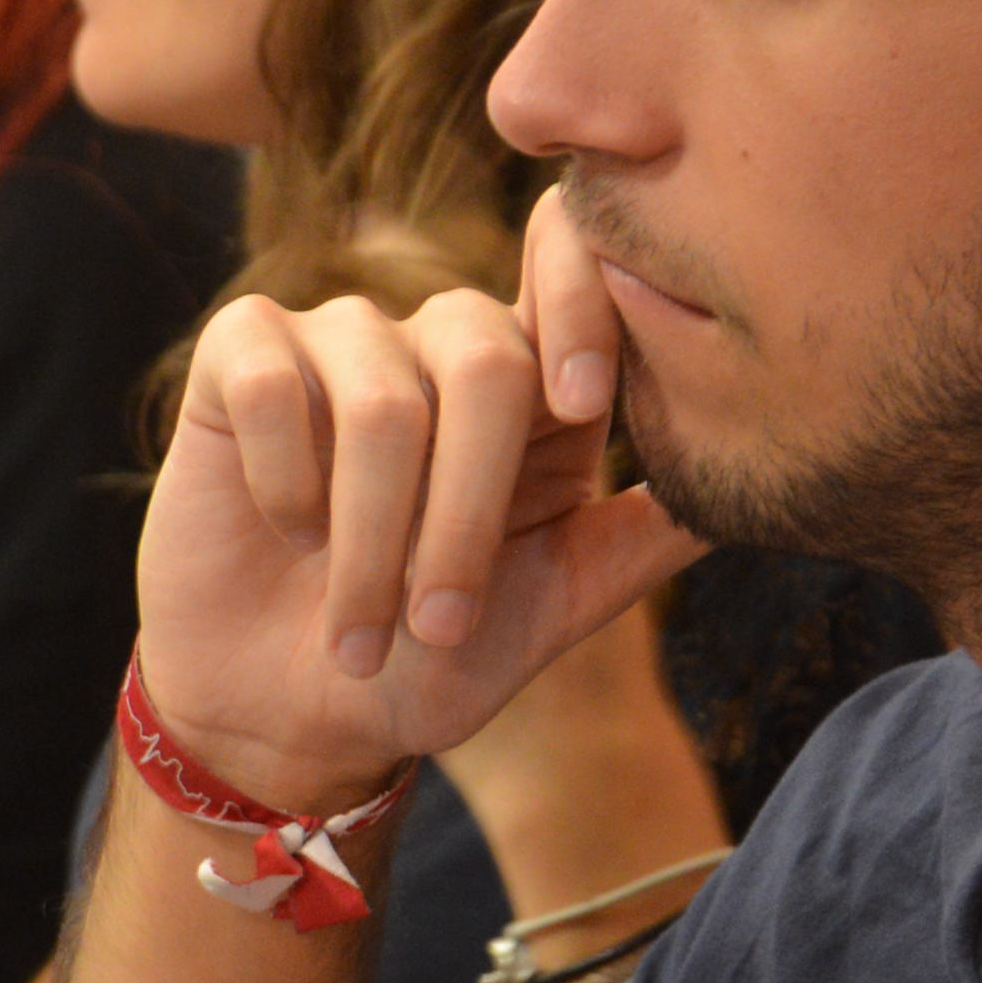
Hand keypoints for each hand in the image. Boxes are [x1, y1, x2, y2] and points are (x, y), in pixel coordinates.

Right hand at [132, 203, 703, 817]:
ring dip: (372, 541)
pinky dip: (287, 486)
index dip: (585, 305)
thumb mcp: (549, 612)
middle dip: (466, 514)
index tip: (582, 404)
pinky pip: (273, 382)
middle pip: (485, 357)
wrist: (289, 717)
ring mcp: (340, 339)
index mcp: (533, 385)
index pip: (572, 266)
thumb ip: (637, 544)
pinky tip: (288, 536)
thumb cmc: (425, 663)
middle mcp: (441, 342)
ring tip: (357, 633)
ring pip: (382, 399)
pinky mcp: (242, 353)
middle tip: (439, 625)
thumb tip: (740, 492)